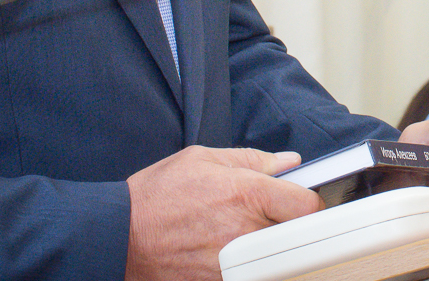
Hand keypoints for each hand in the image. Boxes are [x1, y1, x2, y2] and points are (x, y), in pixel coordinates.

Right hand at [125, 145, 320, 280]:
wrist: (119, 236)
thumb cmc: (156, 196)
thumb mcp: (201, 159)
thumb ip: (252, 159)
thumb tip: (287, 162)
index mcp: (245, 193)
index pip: (306, 204)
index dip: (308, 201)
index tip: (301, 200)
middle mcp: (244, 231)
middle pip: (294, 233)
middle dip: (287, 223)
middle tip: (270, 215)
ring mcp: (234, 264)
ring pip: (273, 257)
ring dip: (265, 245)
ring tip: (240, 233)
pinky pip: (249, 273)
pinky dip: (245, 264)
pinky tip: (224, 250)